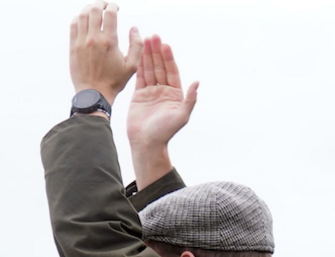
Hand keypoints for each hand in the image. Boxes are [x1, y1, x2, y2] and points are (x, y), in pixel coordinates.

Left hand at [68, 3, 141, 105]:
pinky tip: (83, 18)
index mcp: (109, 42)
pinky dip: (79, 17)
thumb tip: (134, 29)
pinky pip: (73, 25)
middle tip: (105, 4)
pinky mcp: (73, 46)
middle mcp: (93, 39)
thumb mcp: (132, 66)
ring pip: (82, 15)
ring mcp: (81, 41)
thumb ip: (136, 46)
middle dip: (100, 3)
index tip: (116, 7)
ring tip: (94, 8)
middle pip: (94, 10)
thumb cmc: (114, 81)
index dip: (113, 6)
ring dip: (89, 8)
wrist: (94, 93)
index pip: (109, 14)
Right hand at [127, 36, 197, 154]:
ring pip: (150, 70)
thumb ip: (190, 99)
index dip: (169, 58)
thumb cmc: (165, 132)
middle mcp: (164, 92)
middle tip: (154, 36)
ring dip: (148, 55)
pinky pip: (140, 77)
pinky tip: (137, 53)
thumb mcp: (181, 116)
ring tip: (145, 40)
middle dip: (157, 52)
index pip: (172, 72)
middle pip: (161, 67)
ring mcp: (152, 92)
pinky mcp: (139, 95)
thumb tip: (197, 82)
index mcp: (176, 95)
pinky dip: (139, 65)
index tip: (165, 44)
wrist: (146, 143)